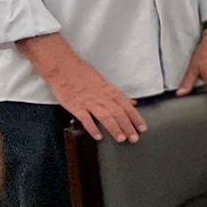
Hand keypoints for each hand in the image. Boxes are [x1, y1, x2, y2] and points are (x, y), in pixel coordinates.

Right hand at [27, 38, 146, 142]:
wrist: (63, 68)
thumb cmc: (83, 74)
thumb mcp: (104, 83)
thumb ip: (117, 96)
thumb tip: (132, 103)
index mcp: (110, 91)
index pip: (127, 106)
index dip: (136, 118)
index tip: (142, 128)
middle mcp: (102, 97)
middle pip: (118, 113)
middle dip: (128, 126)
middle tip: (134, 138)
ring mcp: (89, 102)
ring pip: (105, 117)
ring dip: (114, 128)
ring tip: (121, 139)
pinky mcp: (75, 106)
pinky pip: (85, 119)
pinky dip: (92, 128)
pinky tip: (98, 137)